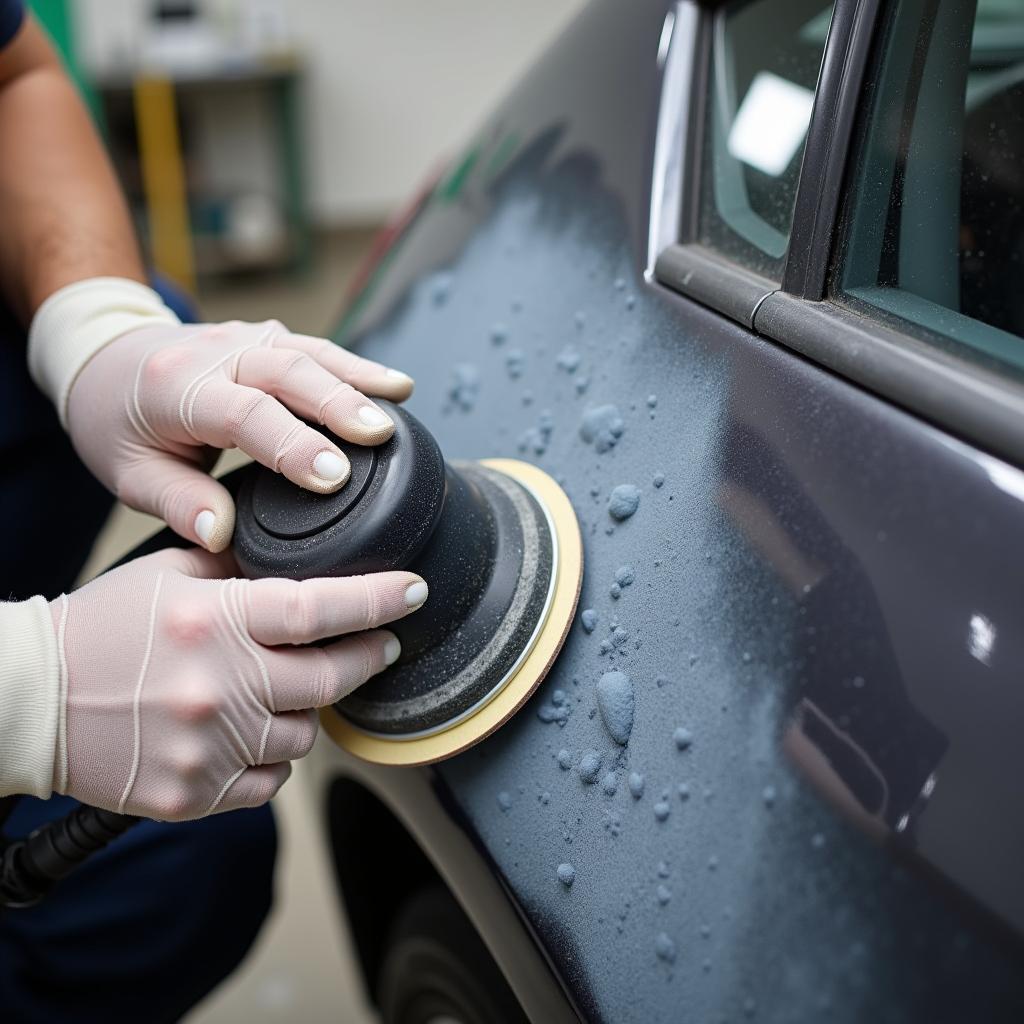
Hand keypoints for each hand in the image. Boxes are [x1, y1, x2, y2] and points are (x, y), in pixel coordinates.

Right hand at [50, 546, 427, 819]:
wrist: (31, 701)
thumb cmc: (101, 628)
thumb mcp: (167, 574)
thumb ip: (235, 567)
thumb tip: (297, 563)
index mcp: (214, 622)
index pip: (319, 609)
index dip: (377, 600)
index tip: (412, 591)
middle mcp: (219, 686)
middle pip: (330, 681)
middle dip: (369, 658)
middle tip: (382, 645)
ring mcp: (208, 747)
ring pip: (304, 737)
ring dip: (307, 711)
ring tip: (282, 691)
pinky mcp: (193, 794)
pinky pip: (268, 783)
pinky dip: (270, 758)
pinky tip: (249, 734)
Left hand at [66, 318, 413, 551]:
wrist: (105, 358)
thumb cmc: (116, 422)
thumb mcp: (128, 474)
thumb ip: (178, 504)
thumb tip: (221, 537)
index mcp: (176, 389)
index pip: (243, 414)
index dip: (291, 444)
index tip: (332, 478)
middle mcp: (215, 355)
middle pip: (286, 371)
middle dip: (337, 403)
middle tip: (380, 436)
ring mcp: (243, 340)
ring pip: (308, 352)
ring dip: (356, 378)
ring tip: (400, 400)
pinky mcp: (266, 340)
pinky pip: (316, 349)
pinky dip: (356, 367)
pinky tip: (393, 386)